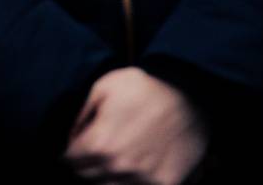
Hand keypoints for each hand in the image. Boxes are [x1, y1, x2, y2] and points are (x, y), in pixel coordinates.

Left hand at [64, 67, 207, 184]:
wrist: (192, 94)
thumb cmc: (144, 88)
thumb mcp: (102, 88)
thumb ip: (81, 118)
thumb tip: (72, 140)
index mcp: (100, 144)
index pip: (70, 160)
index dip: (72, 150)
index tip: (78, 144)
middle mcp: (120, 166)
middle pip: (87, 176)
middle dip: (87, 163)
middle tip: (96, 151)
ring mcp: (144, 179)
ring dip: (107, 175)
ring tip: (116, 158)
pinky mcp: (166, 183)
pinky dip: (132, 181)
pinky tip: (135, 168)